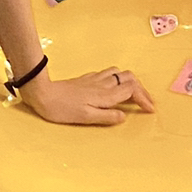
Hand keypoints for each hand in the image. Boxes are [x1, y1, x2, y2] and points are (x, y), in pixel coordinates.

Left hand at [18, 66, 154, 126]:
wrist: (42, 93)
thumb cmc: (62, 109)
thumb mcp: (86, 117)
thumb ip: (107, 116)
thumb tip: (124, 116)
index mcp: (105, 95)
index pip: (132, 90)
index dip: (144, 98)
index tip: (149, 109)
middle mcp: (103, 84)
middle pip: (129, 78)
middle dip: (141, 89)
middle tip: (146, 103)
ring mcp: (94, 79)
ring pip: (119, 73)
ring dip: (130, 82)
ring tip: (133, 95)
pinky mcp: (86, 78)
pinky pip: (108, 74)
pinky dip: (117, 79)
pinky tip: (113, 88)